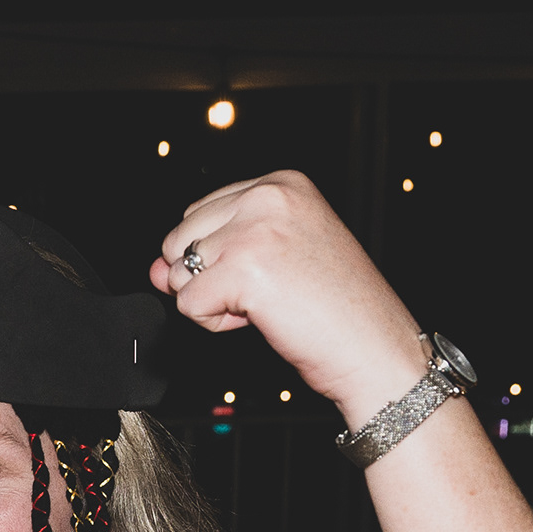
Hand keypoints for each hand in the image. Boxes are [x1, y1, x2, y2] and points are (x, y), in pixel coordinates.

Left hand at [144, 170, 430, 419]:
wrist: (376, 348)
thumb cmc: (339, 308)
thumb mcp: (273, 260)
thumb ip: (213, 251)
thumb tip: (156, 268)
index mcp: (282, 183)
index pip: (200, 213)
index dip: (219, 256)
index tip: (268, 272)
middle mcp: (268, 196)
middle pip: (180, 239)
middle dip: (209, 277)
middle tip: (266, 293)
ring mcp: (255, 229)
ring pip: (179, 273)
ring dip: (212, 301)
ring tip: (265, 306)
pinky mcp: (244, 269)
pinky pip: (188, 304)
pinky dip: (214, 324)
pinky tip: (259, 320)